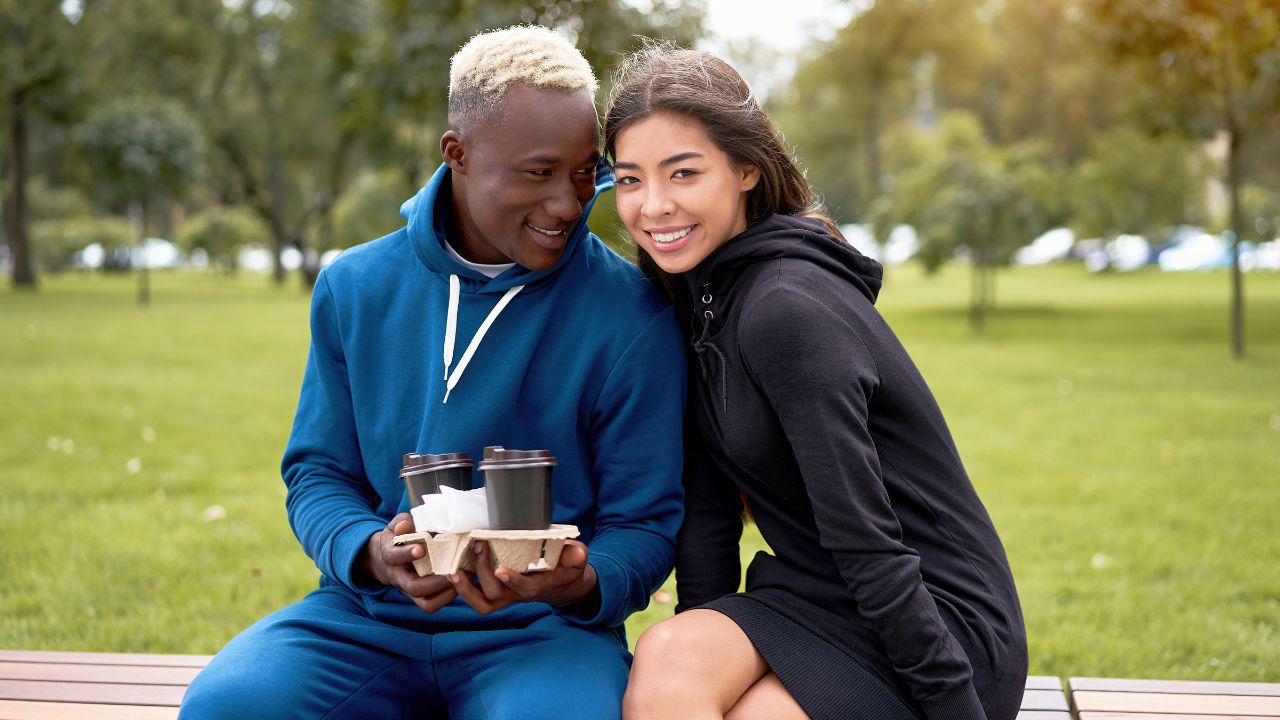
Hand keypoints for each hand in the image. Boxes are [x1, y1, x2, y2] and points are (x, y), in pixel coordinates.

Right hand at [356, 514, 456, 612]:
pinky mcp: (418, 598)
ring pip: (424, 602)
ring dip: (444, 591)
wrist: (386, 560)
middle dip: (433, 581)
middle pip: (412, 586)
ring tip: (460, 577)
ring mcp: (408, 590)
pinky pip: (431, 605)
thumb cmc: (398, 538)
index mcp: (390, 555)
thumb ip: (403, 523)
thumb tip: (407, 523)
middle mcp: (398, 577)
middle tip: (452, 570)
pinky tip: (460, 583)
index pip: (394, 557)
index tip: (421, 548)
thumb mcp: (397, 526)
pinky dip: (446, 598)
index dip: (407, 553)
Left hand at [447, 539, 597, 614]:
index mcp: (539, 586)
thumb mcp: (576, 560)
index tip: (502, 568)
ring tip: (453, 569)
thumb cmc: (566, 568)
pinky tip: (451, 570)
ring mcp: (505, 596)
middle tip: (478, 545)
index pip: (525, 589)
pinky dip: (460, 588)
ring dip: (464, 588)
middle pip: (496, 593)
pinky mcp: (495, 593)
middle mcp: (518, 595)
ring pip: (481, 603)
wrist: (562, 585)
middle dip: (483, 571)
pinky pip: (474, 598)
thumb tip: (576, 551)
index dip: (513, 581)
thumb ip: (575, 555)